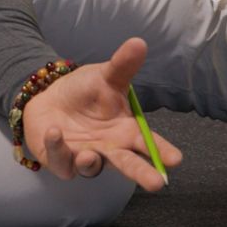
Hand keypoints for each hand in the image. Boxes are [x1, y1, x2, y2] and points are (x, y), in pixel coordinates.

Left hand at [21, 36, 181, 188]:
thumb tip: (139, 42)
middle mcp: (109, 149)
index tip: (176, 159)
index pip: (148, 144)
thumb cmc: (85, 91)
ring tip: (89, 154)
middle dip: (141, 174)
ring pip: (92, 168)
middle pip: (128, 165)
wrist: (50, 98)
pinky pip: (60, 160)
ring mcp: (85, 157)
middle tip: (156, 184)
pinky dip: (57, 147)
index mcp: (125, 131)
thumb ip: (122, 65)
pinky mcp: (61, 162)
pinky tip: (55, 132)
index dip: (162, 152)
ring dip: (91, 162)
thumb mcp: (105, 76)